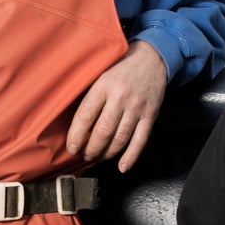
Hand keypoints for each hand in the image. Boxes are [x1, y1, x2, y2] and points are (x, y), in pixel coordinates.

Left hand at [62, 42, 170, 171]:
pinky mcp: (150, 115)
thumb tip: (75, 123)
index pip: (86, 115)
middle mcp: (121, 97)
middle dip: (91, 148)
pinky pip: (140, 140)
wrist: (152, 58)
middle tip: (84, 154)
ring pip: (120, 139)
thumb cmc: (121, 68)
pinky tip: (122, 167)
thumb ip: (91, 95)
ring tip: (97, 157)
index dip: (76, 135)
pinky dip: (131, 156)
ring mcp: (137, 108)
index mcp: (104, 85)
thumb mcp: (101, 73)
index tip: (71, 147)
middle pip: (103, 131)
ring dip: (106, 153)